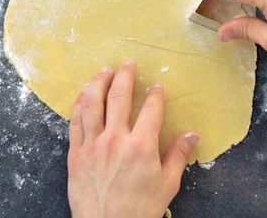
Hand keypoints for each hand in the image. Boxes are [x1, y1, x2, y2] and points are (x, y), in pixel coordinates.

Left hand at [67, 61, 198, 217]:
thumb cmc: (139, 210)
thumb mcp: (167, 186)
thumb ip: (178, 156)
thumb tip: (191, 135)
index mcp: (140, 145)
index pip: (151, 110)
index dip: (156, 95)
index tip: (158, 86)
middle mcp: (115, 138)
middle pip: (119, 97)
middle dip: (125, 76)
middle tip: (128, 63)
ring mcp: (92, 143)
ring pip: (93, 103)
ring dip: (99, 82)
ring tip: (104, 71)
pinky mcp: (75, 152)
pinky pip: (75, 121)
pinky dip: (79, 104)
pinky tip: (83, 95)